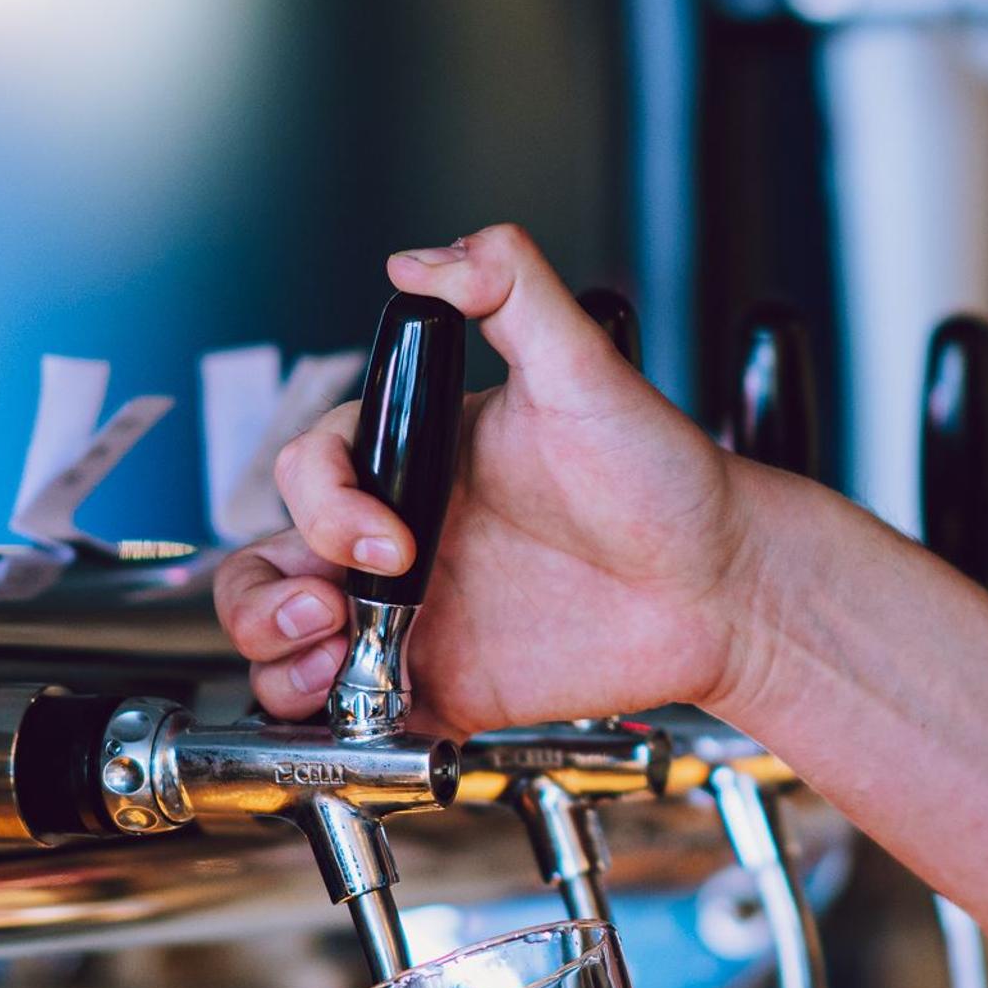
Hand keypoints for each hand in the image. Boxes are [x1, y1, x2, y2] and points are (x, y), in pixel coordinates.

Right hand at [215, 226, 767, 731]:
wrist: (724, 585)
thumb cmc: (663, 476)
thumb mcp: (583, 366)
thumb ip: (509, 287)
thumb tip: (422, 259)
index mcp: (414, 459)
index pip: (311, 473)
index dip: (328, 509)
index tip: (394, 544)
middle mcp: (398, 538)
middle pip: (265, 565)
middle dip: (263, 599)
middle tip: (328, 616)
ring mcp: (411, 618)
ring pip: (285, 646)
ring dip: (280, 662)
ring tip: (335, 668)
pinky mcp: (440, 687)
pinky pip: (351, 718)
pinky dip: (336, 728)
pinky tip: (374, 713)